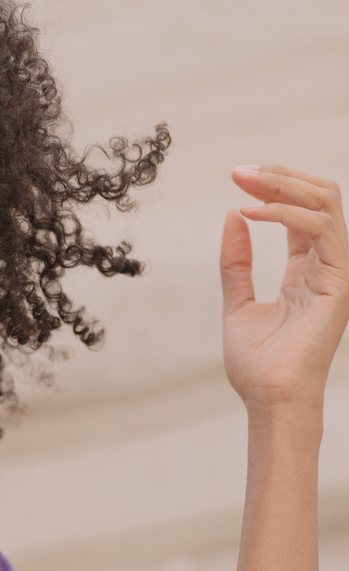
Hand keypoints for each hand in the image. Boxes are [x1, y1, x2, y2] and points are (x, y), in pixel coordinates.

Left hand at [221, 166, 347, 411]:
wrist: (268, 399)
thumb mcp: (237, 302)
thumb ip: (236, 262)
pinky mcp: (338, 283)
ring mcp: (336, 273)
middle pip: (320, 198)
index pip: (302, 211)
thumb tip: (232, 214)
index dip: (273, 187)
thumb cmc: (257, 364)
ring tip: (246, 181)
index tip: (236, 176)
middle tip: (240, 172)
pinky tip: (253, 213)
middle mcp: (326, 266)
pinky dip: (286, 215)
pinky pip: (322, 231)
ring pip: (327, 204)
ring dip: (285, 185)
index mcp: (307, 270)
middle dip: (281, 176)